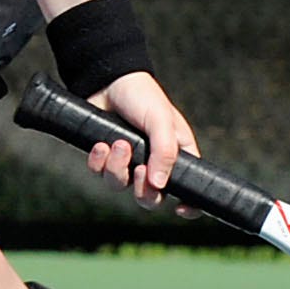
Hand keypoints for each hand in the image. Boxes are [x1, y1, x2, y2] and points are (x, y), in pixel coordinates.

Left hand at [86, 71, 199, 211]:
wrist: (108, 80)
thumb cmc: (143, 97)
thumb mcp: (161, 121)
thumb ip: (164, 153)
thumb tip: (159, 185)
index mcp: (177, 156)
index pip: (190, 190)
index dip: (189, 206)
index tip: (180, 208)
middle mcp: (153, 163)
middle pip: (150, 198)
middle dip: (143, 191)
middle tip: (139, 169)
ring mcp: (127, 161)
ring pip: (120, 186)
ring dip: (118, 168)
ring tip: (118, 144)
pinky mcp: (104, 157)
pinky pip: (99, 172)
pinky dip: (99, 161)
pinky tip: (101, 144)